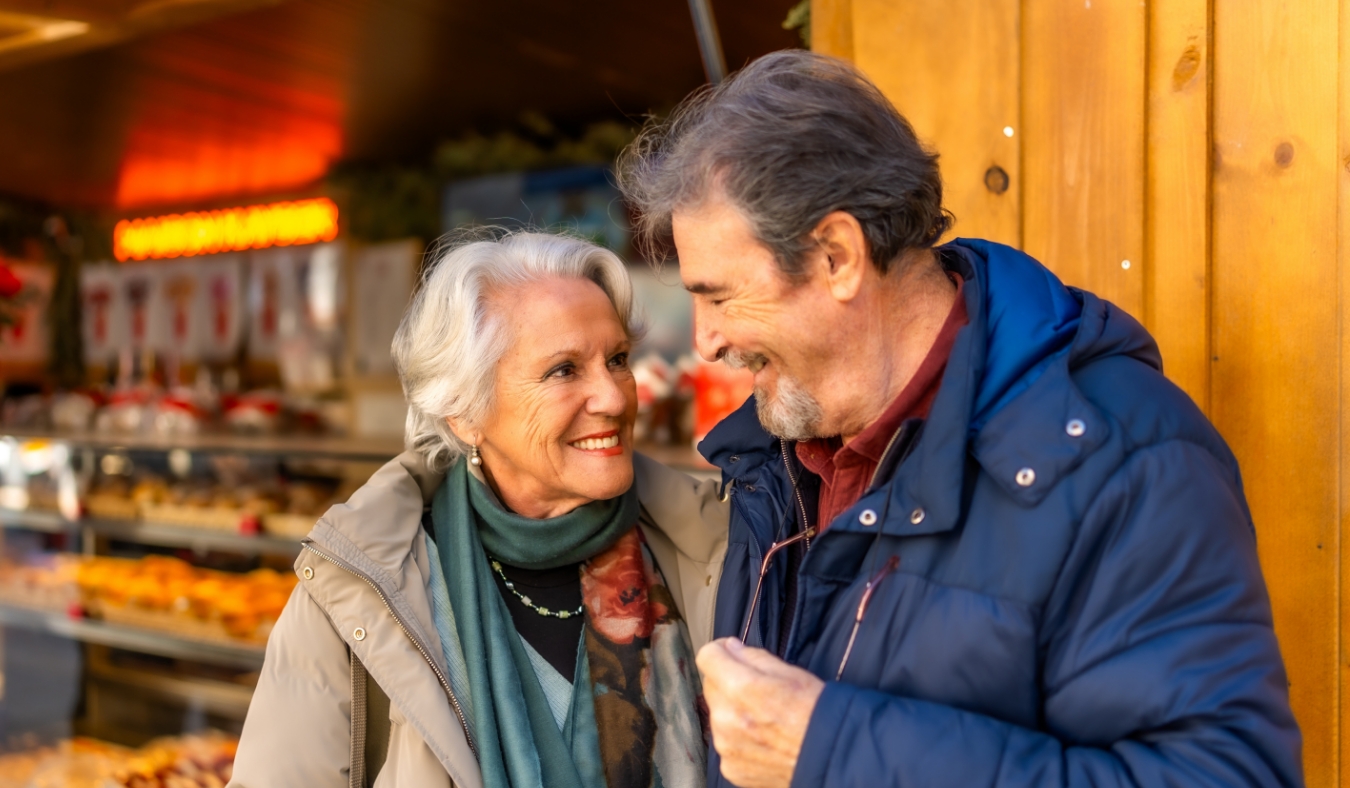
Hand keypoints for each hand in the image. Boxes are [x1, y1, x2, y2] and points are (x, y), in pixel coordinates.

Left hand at [696, 637, 824, 787]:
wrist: (831, 760)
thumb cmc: (817, 714)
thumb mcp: (791, 672)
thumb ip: (753, 656)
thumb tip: (731, 648)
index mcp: (741, 689)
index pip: (707, 656)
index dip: (720, 649)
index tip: (730, 652)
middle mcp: (727, 719)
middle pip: (709, 685)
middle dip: (727, 680)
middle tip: (756, 687)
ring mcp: (726, 746)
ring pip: (716, 713)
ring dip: (731, 709)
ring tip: (763, 717)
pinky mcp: (730, 766)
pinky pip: (724, 740)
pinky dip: (737, 736)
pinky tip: (762, 737)